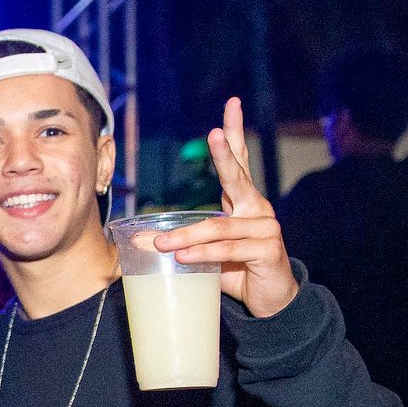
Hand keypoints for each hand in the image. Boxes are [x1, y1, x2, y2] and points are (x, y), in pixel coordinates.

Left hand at [153, 97, 298, 318]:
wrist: (270, 300)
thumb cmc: (236, 270)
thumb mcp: (205, 252)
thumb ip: (181, 241)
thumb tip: (137, 240)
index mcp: (243, 203)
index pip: (239, 162)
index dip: (234, 134)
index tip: (231, 106)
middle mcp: (257, 209)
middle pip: (238, 178)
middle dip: (225, 154)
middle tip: (213, 134)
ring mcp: (265, 228)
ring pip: (219, 227)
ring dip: (187, 236)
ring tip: (161, 244)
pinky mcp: (267, 250)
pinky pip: (228, 249)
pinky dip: (202, 254)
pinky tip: (184, 258)